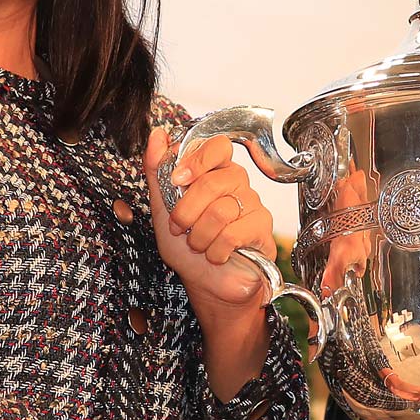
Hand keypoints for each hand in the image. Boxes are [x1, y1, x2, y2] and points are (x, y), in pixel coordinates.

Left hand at [145, 128, 276, 309]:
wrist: (206, 284)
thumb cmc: (187, 247)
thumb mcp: (162, 209)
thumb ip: (157, 171)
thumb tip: (158, 135)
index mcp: (213, 172)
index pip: (217, 145)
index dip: (197, 161)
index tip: (178, 180)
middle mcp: (236, 182)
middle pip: (214, 181)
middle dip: (186, 211)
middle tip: (179, 228)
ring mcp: (252, 203)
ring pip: (221, 211)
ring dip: (200, 236)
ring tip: (198, 245)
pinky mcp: (262, 228)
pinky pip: (234, 233)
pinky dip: (216, 250)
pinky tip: (216, 255)